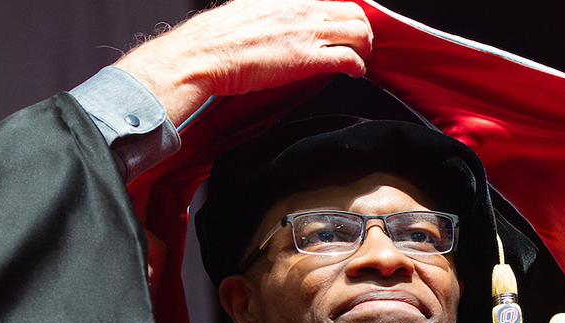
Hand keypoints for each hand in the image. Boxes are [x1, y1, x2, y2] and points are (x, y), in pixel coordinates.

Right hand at [113, 0, 372, 124]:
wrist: (200, 56)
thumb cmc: (215, 39)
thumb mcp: (245, 10)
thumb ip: (270, 13)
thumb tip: (276, 21)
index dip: (344, 12)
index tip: (344, 24)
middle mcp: (302, 8)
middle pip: (354, 12)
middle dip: (362, 30)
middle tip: (359, 43)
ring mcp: (307, 32)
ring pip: (359, 33)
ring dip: (364, 47)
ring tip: (359, 58)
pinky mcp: (307, 59)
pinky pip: (349, 58)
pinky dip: (357, 66)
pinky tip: (354, 72)